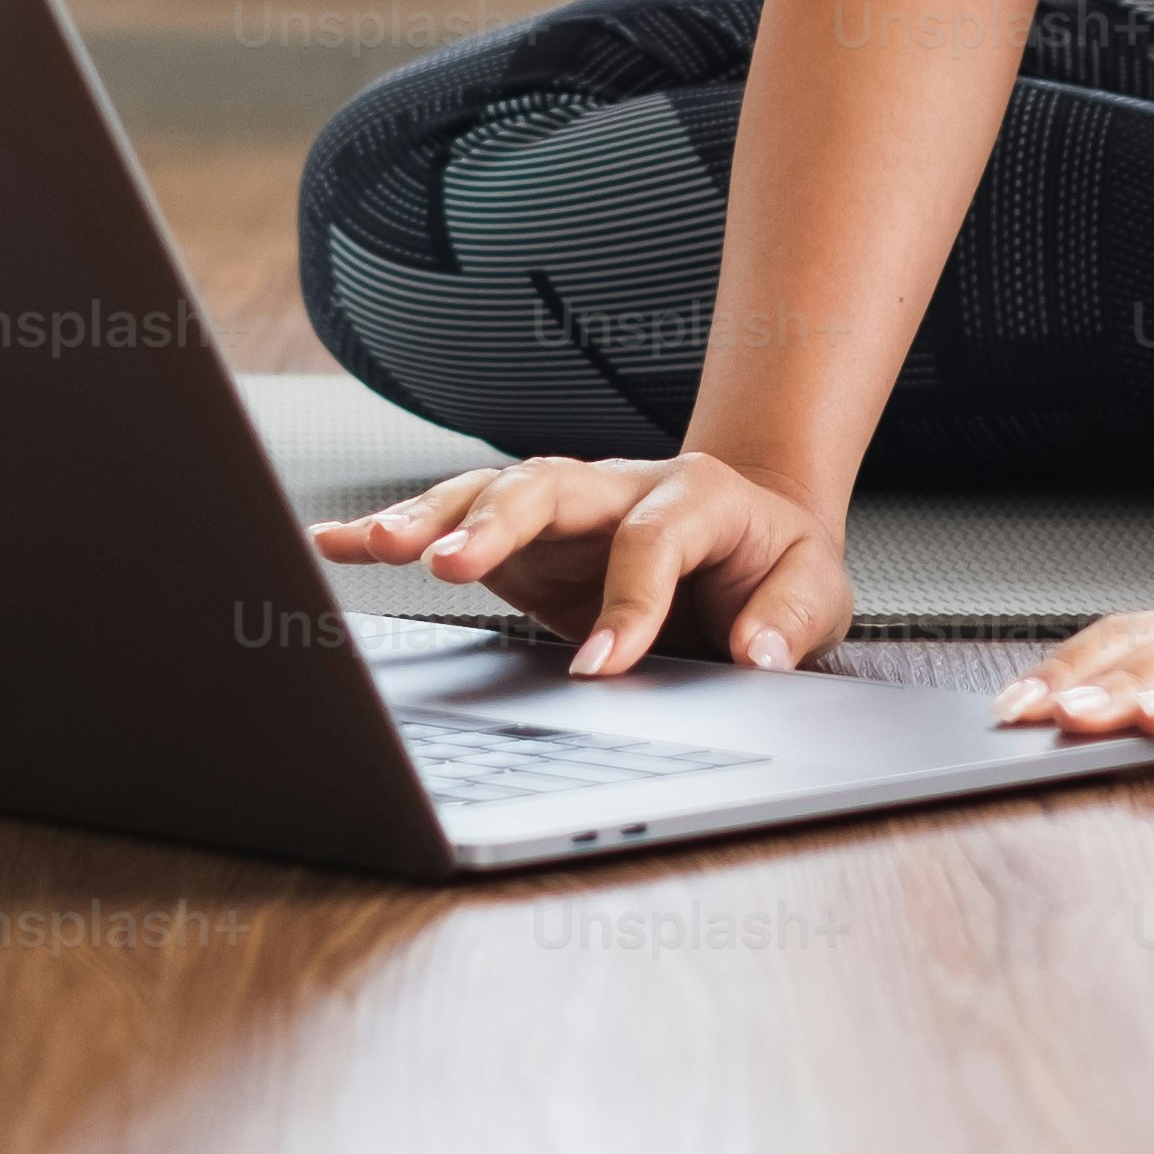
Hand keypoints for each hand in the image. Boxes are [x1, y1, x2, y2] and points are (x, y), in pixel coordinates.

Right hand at [308, 451, 853, 676]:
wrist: (755, 526)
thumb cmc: (777, 562)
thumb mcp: (817, 591)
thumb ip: (789, 617)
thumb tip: (753, 653)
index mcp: (695, 497)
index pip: (651, 540)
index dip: (628, 602)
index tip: (603, 667)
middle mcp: (616, 487)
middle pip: (547, 486)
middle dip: (495, 524)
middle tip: (450, 568)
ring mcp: (563, 508)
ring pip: (487, 493)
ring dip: (428, 518)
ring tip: (370, 546)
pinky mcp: (523, 538)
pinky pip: (452, 522)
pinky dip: (393, 527)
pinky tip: (336, 540)